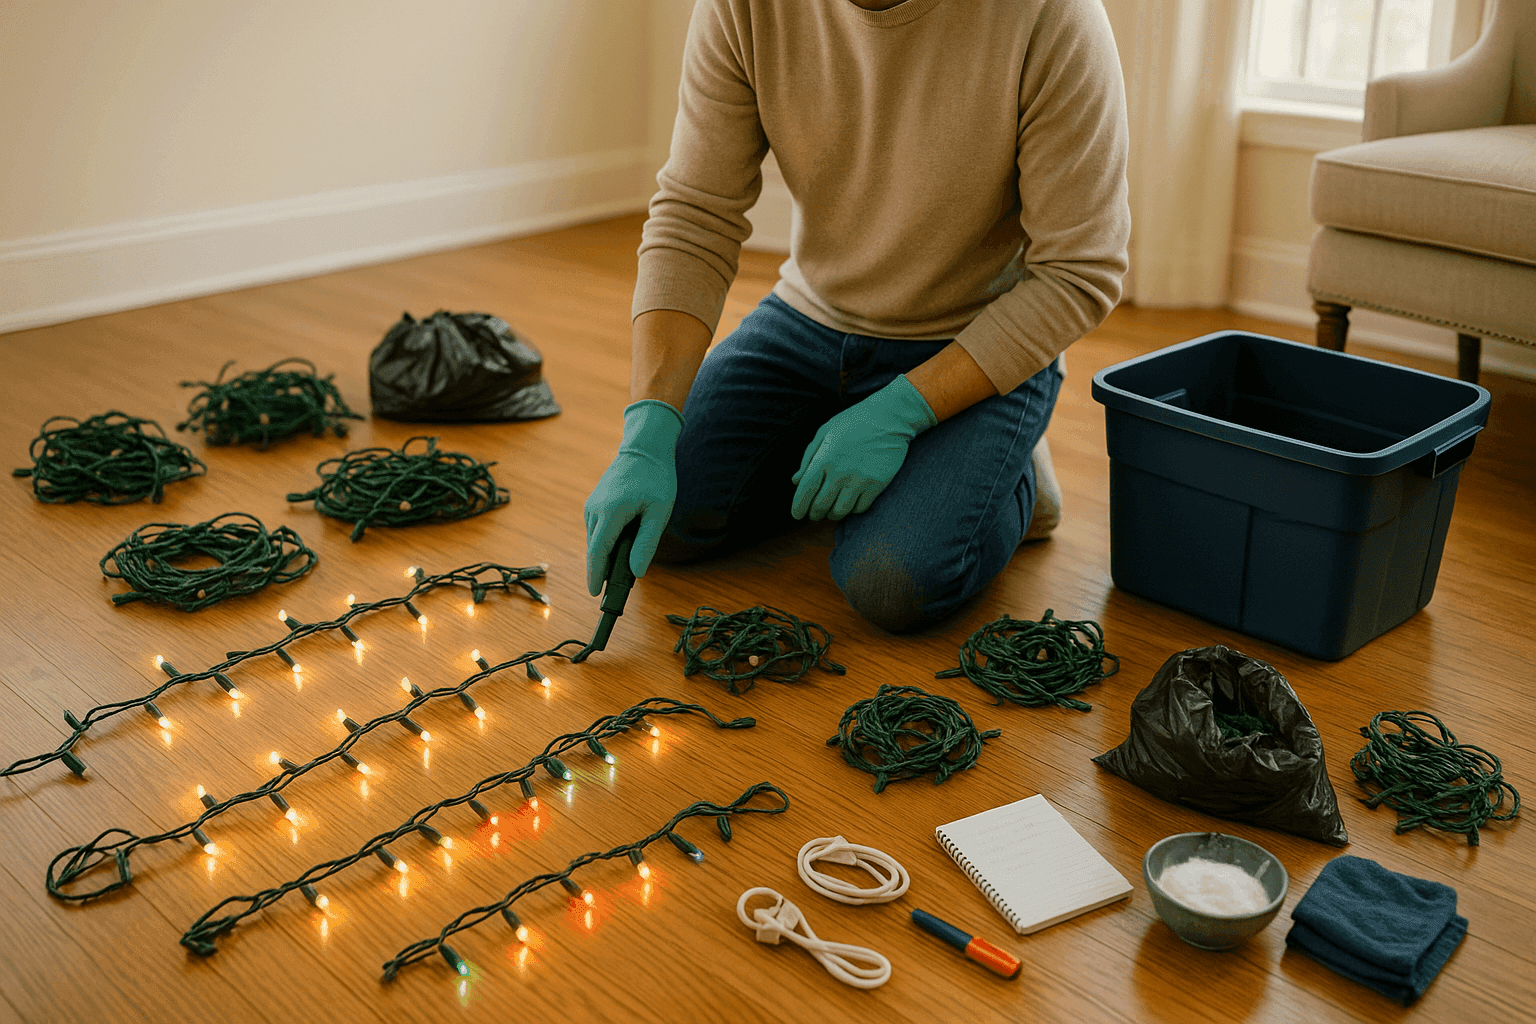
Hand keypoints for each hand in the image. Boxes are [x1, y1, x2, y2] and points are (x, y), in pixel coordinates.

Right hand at [584, 400, 684, 594]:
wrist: (644, 448)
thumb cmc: (656, 477)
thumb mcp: (659, 512)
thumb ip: (646, 543)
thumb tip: (636, 572)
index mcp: (611, 512)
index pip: (599, 552)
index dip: (595, 575)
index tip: (594, 594)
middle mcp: (595, 509)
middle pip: (595, 549)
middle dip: (602, 570)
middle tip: (615, 590)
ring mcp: (592, 505)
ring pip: (596, 540)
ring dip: (606, 555)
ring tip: (623, 568)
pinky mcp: (594, 503)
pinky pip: (597, 530)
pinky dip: (606, 542)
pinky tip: (621, 545)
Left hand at [791, 375, 935, 520]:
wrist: (889, 418)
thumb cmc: (853, 422)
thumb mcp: (825, 432)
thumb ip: (808, 457)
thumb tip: (795, 481)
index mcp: (824, 459)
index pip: (805, 492)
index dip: (798, 508)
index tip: (797, 515)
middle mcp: (840, 473)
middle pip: (820, 507)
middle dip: (814, 514)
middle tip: (815, 514)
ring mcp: (859, 480)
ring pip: (840, 512)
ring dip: (833, 514)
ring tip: (833, 509)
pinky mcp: (876, 485)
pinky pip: (860, 509)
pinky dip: (853, 509)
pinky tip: (851, 502)